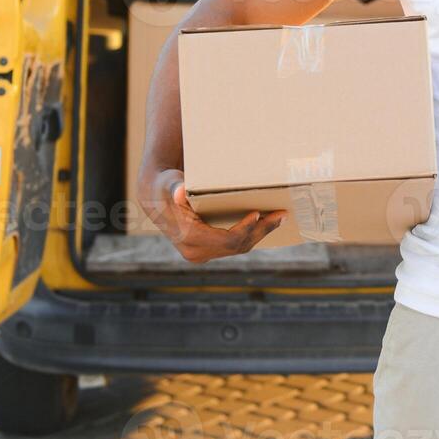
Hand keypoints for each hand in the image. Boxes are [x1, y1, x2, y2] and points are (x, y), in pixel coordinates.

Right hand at [143, 168, 288, 263]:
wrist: (156, 198)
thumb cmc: (165, 186)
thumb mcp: (169, 183)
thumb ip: (175, 188)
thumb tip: (179, 192)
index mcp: (189, 238)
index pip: (226, 240)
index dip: (246, 229)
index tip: (259, 214)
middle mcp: (195, 252)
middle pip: (237, 246)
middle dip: (261, 231)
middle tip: (282, 216)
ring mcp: (201, 254)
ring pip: (238, 248)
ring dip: (259, 234)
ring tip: (278, 219)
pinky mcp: (207, 251)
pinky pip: (233, 246)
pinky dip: (250, 234)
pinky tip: (264, 223)